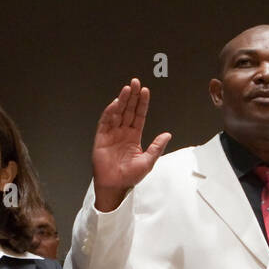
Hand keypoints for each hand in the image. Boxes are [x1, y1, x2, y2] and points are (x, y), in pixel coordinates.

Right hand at [91, 78, 170, 211]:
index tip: (145, 91)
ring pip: (117, 113)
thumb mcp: (148, 161)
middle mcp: (123, 133)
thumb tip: (167, 135)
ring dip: (122, 101)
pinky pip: (105, 122)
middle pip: (128, 110)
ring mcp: (112, 134)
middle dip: (132, 96)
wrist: (115, 186)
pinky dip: (110, 112)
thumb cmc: (130, 176)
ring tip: (127, 89)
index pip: (139, 116)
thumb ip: (157, 147)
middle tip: (135, 83)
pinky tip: (115, 103)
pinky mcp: (101, 138)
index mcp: (134, 137)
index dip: (142, 103)